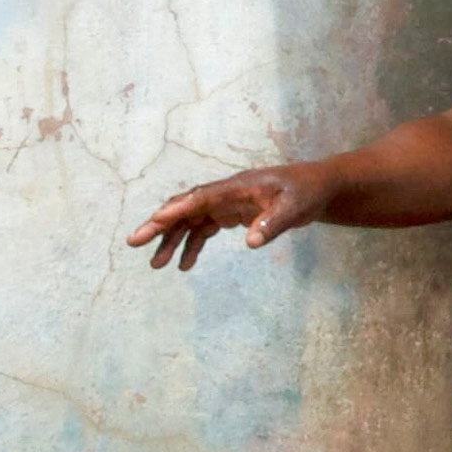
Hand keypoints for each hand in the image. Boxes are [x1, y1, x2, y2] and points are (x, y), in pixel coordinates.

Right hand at [129, 167, 326, 268]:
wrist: (316, 188)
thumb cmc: (306, 193)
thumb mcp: (294, 208)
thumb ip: (273, 223)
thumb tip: (251, 242)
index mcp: (236, 187)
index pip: (199, 197)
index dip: (176, 209)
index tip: (155, 221)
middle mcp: (224, 193)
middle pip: (185, 207)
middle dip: (159, 224)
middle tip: (135, 243)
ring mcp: (225, 204)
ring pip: (190, 221)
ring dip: (172, 241)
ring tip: (157, 264)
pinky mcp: (230, 214)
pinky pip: (203, 229)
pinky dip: (192, 246)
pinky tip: (184, 265)